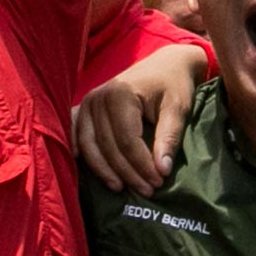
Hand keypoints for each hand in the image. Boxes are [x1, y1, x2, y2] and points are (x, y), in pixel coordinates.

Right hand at [73, 41, 205, 194]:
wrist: (164, 65)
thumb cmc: (173, 85)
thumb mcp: (178, 108)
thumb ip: (169, 138)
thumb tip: (162, 170)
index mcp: (120, 94)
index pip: (127, 140)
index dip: (141, 165)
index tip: (158, 182)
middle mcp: (98, 98)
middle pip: (108, 146)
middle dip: (127, 172)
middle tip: (147, 190)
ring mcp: (88, 103)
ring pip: (90, 147)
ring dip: (104, 171)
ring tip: (121, 188)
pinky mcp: (84, 109)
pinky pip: (77, 137)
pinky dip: (83, 156)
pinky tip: (88, 172)